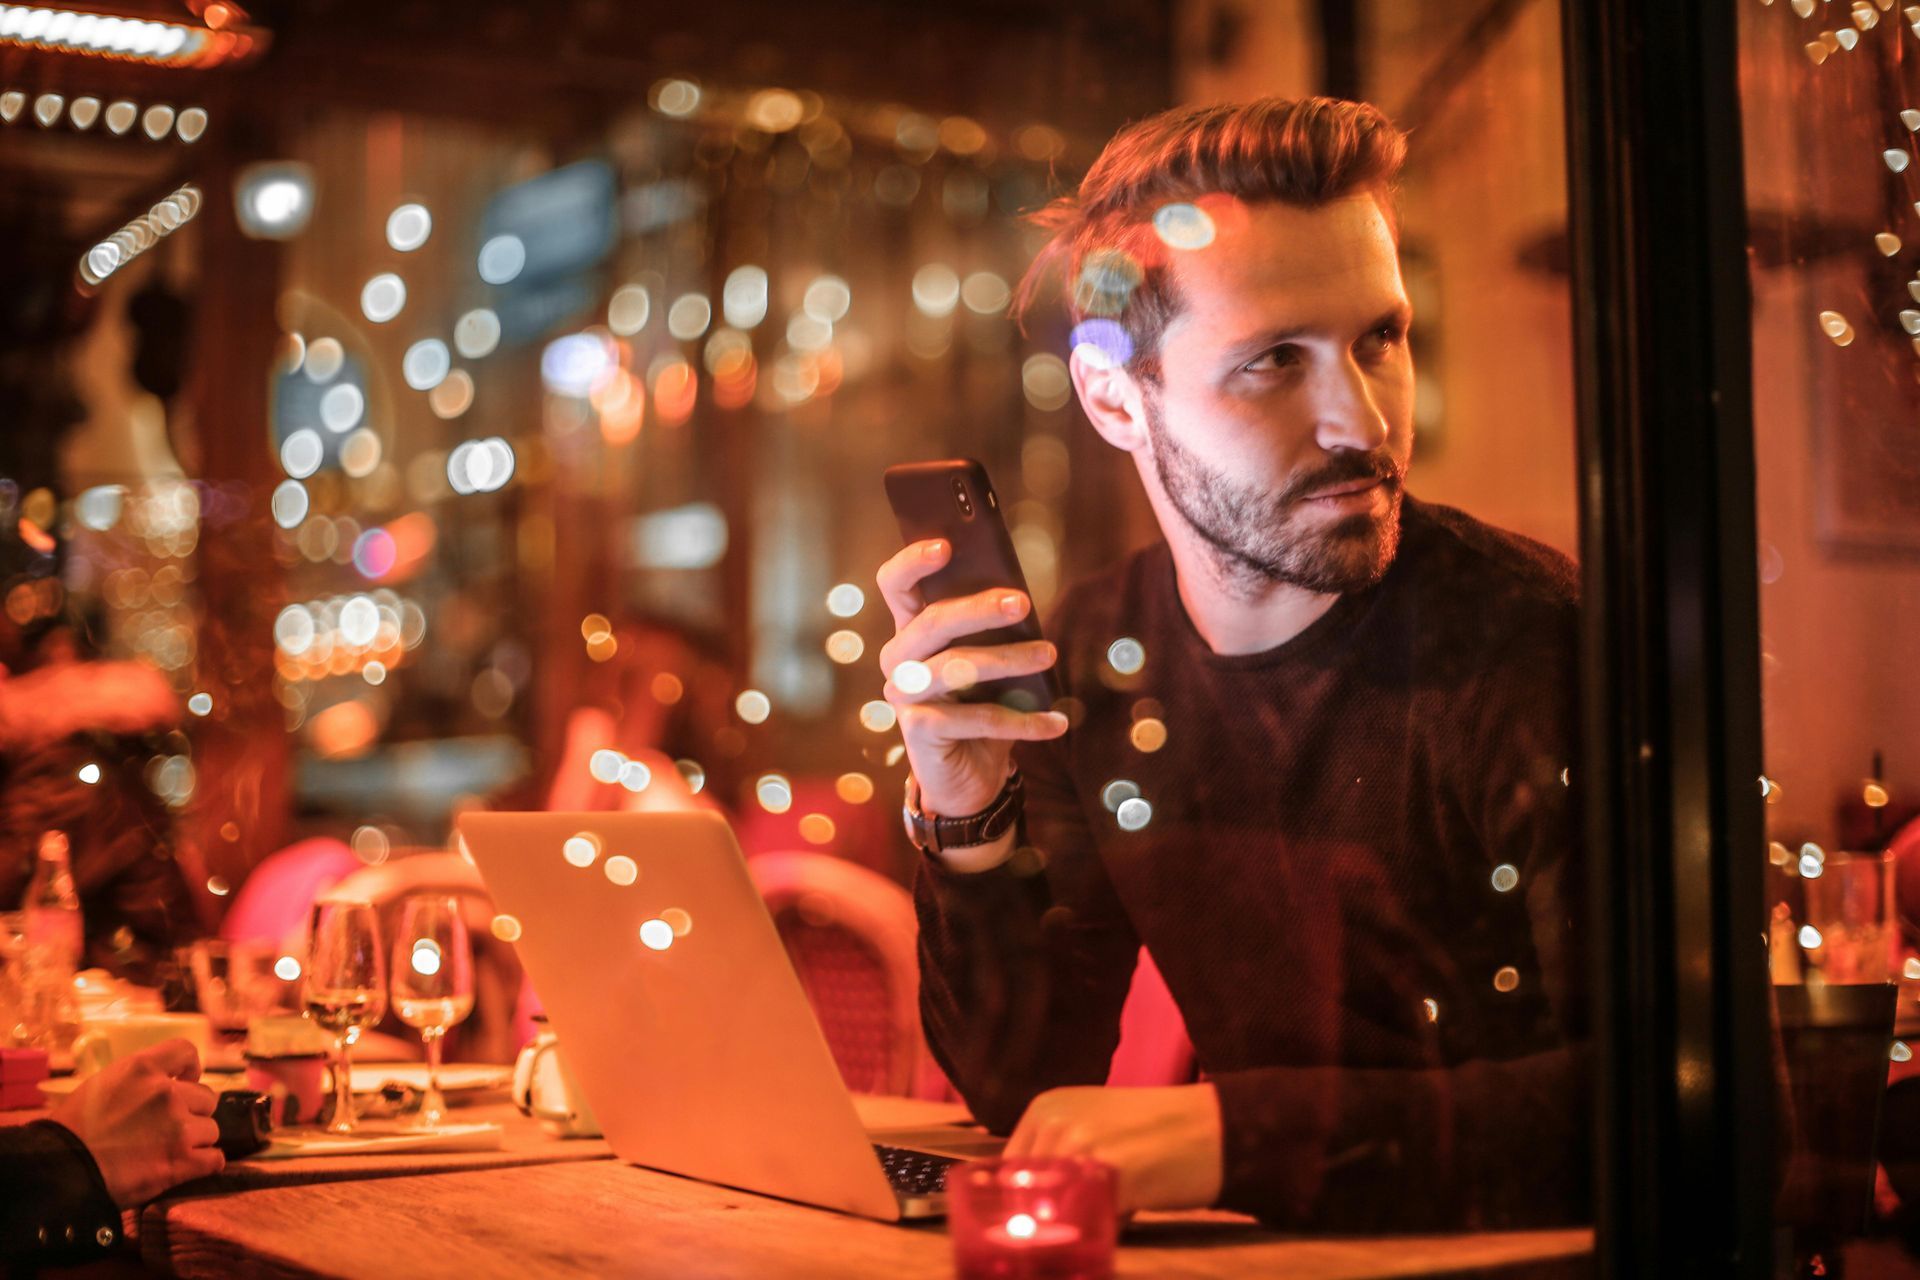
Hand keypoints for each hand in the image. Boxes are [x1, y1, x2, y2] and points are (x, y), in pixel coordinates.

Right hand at [48, 1039, 224, 1205]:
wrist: (60, 1171)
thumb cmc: (72, 1130)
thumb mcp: (102, 1086)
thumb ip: (138, 1081)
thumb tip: (165, 1084)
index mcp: (142, 1069)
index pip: (185, 1051)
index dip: (190, 1068)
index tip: (185, 1082)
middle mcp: (166, 1093)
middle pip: (205, 1098)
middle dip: (192, 1113)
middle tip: (168, 1128)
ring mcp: (177, 1127)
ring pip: (210, 1130)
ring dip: (195, 1140)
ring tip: (169, 1151)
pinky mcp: (181, 1161)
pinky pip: (214, 1159)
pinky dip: (204, 1164)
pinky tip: (189, 1166)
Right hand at [875, 538, 1066, 816]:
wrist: (969, 777)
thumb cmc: (981, 707)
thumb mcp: (988, 664)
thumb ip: (992, 632)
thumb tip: (1020, 599)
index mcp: (911, 631)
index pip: (895, 585)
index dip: (912, 562)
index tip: (946, 545)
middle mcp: (898, 660)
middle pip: (932, 622)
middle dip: (979, 609)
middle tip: (1023, 603)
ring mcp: (904, 696)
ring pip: (956, 667)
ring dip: (1009, 660)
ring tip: (1049, 655)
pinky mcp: (919, 731)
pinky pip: (977, 718)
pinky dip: (1023, 720)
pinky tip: (1057, 722)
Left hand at [1005, 1084, 1223, 1214]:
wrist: (1213, 1127)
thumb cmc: (1157, 1131)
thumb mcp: (1094, 1126)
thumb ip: (1059, 1154)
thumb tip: (1029, 1209)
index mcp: (1046, 1107)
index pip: (1008, 1168)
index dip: (1024, 1199)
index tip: (1042, 1217)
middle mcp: (1056, 1121)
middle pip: (1025, 1193)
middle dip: (1046, 1215)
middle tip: (1079, 1220)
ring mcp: (1080, 1145)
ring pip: (1051, 1210)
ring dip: (1074, 1222)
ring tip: (1110, 1209)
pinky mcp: (1110, 1172)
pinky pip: (1087, 1221)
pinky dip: (1102, 1228)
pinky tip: (1127, 1213)